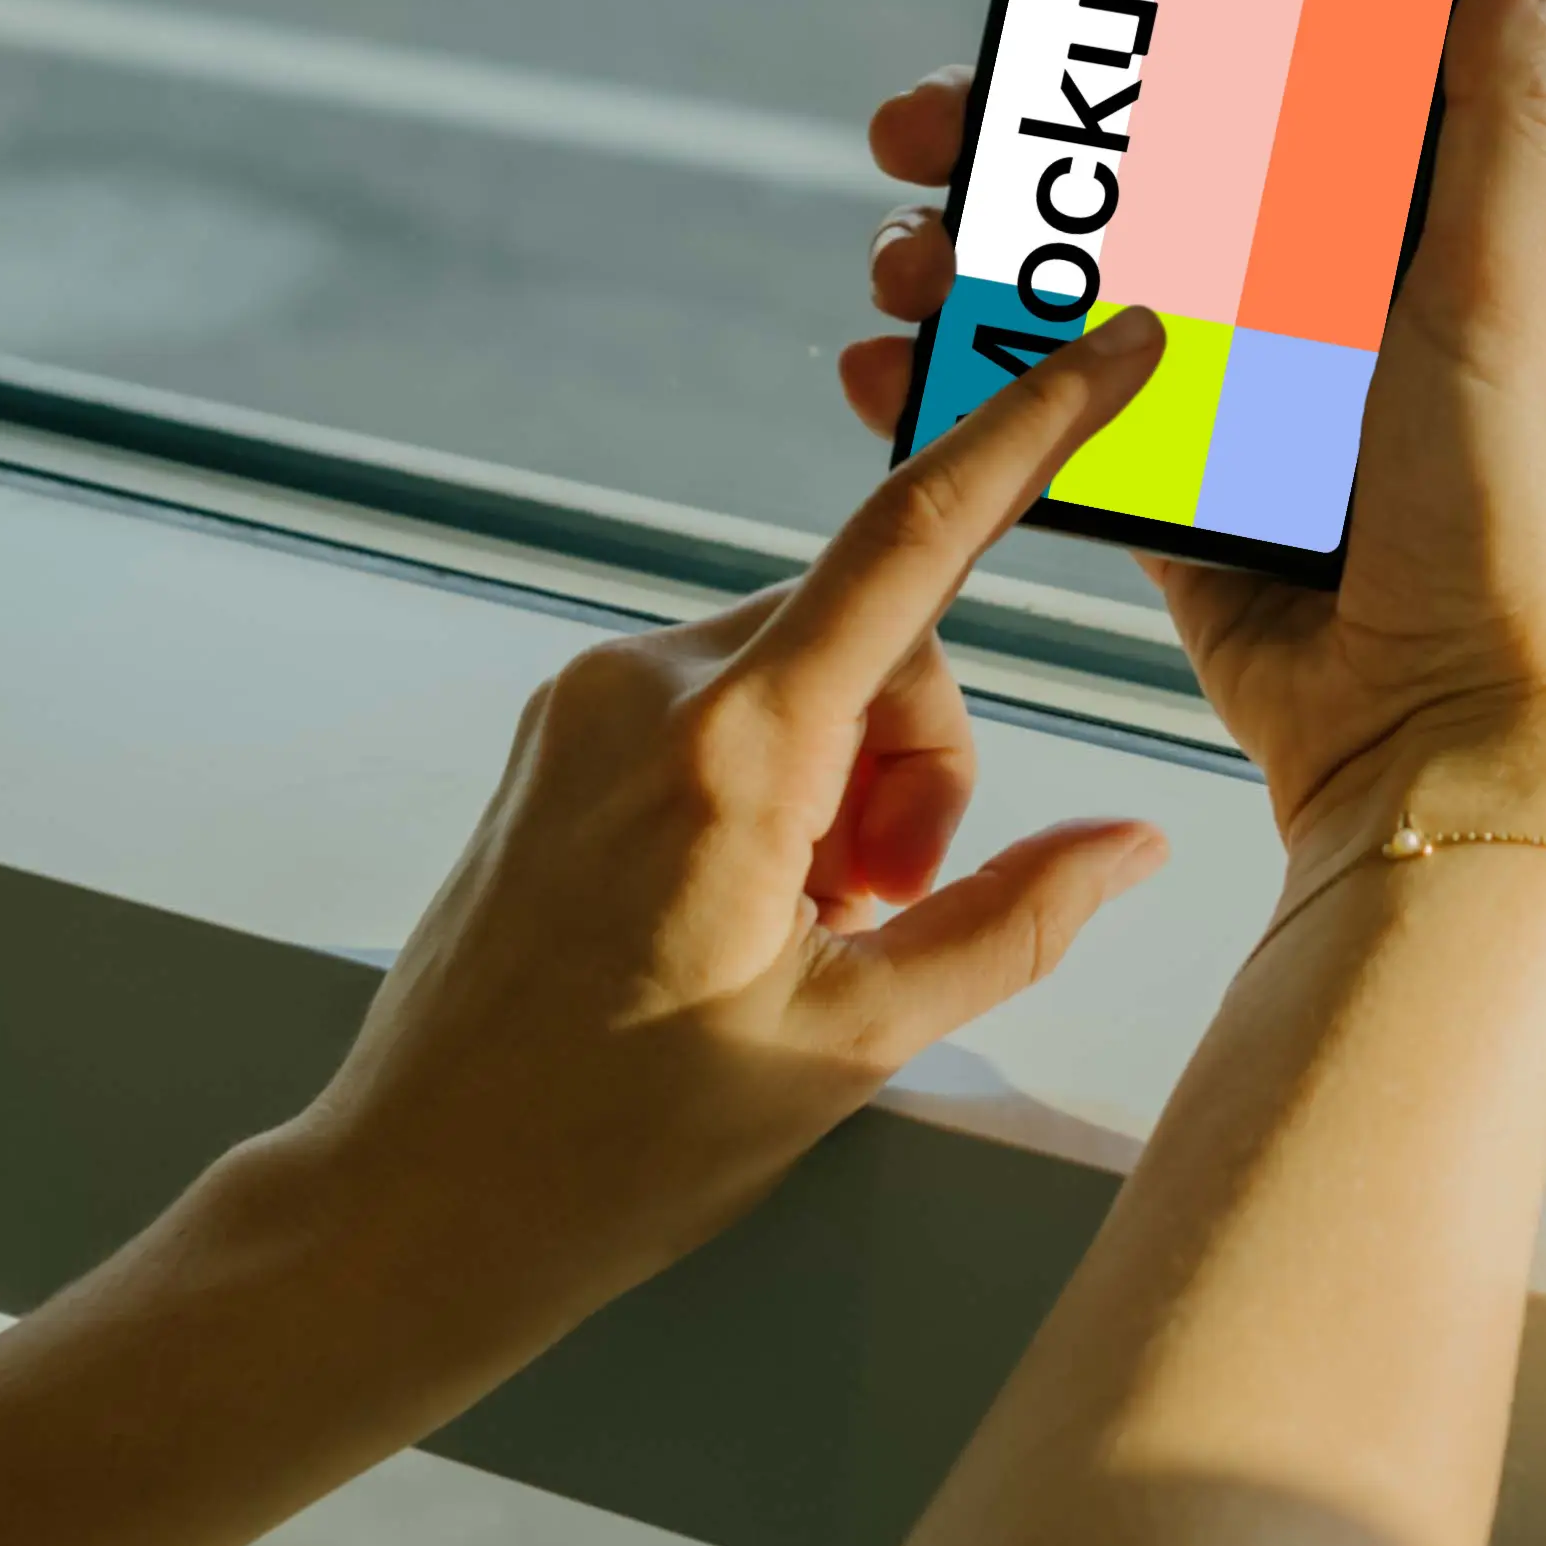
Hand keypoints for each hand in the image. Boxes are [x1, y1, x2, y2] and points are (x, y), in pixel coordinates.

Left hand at [280, 316, 1181, 1313]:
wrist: (412, 1200)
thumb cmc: (615, 1148)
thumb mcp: (852, 1045)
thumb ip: (1010, 921)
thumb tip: (1133, 843)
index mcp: (732, 751)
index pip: (918, 538)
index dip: (1035, 429)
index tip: (1116, 346)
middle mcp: (647, 686)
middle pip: (881, 637)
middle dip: (920, 765)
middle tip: (875, 917)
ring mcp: (590, 699)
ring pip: (810, 670)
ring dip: (848, 784)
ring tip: (796, 934)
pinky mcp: (561, 729)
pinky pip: (729, 700)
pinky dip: (778, 781)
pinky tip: (742, 909)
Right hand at [842, 0, 1545, 915]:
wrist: (1443, 728)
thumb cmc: (1499, 507)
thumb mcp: (1495, 286)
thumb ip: (1501, 115)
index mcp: (1392, 236)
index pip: (1251, 94)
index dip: (1142, 45)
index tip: (1046, 6)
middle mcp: (1307, 308)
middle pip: (1130, 193)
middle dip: (1011, 160)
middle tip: (914, 139)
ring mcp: (1228, 405)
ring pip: (1069, 300)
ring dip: (966, 271)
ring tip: (899, 268)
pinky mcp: (1168, 504)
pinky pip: (1042, 424)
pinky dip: (958, 394)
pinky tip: (890, 373)